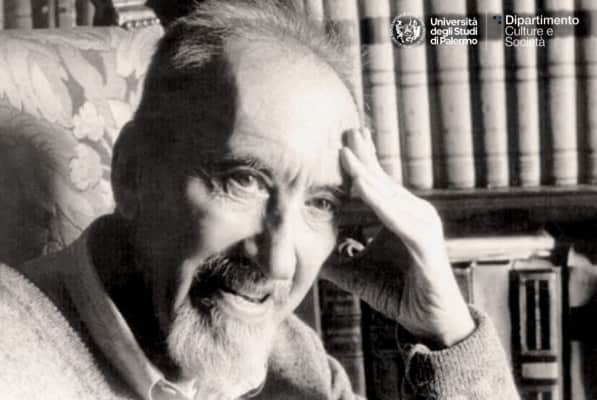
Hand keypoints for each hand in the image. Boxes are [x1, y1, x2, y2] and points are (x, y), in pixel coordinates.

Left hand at [321, 128, 474, 347]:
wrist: (430, 322)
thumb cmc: (399, 293)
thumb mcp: (357, 272)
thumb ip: (336, 259)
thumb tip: (306, 251)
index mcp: (398, 216)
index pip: (375, 183)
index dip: (358, 162)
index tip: (338, 138)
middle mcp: (413, 213)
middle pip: (382, 179)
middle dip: (362, 154)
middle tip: (344, 127)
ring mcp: (422, 225)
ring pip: (388, 194)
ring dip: (366, 171)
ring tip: (345, 148)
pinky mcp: (426, 243)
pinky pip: (398, 218)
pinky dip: (379, 201)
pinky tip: (360, 186)